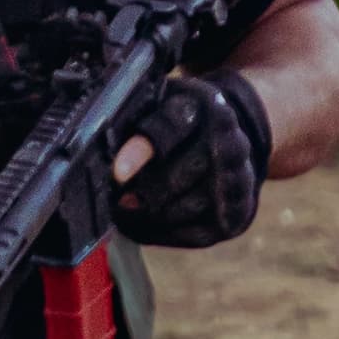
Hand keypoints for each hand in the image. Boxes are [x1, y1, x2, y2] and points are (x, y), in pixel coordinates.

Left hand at [108, 68, 269, 248]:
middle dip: (139, 193)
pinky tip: (142, 225)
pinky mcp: (237, 214)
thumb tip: (101, 158)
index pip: (169, 129)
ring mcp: (238, 180)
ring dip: (146, 217)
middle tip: (114, 198)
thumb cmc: (184, 122)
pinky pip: (192, 235)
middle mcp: (229, 142)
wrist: (234, 140)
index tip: (117, 174)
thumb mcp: (162, 103)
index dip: (140, 153)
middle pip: (175, 178)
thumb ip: (136, 121)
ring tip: (122, 211)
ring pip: (181, 210)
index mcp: (205, 105)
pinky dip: (161, 233)